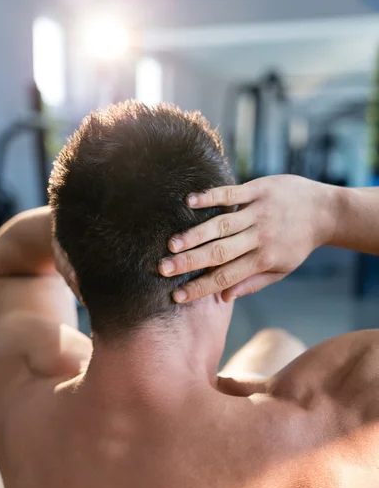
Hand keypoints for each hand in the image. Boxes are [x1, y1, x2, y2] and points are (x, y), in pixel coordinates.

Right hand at [158, 175, 334, 302]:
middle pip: (219, 253)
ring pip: (222, 225)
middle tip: (163, 269)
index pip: (226, 278)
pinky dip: (210, 197)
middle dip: (189, 263)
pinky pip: (231, 193)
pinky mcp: (259, 190)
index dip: (200, 288)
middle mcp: (260, 237)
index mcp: (264, 259)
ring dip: (195, 234)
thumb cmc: (298, 244)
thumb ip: (251, 283)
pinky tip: (189, 202)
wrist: (324, 211)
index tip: (176, 297)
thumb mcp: (281, 270)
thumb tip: (223, 297)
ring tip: (171, 245)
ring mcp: (258, 212)